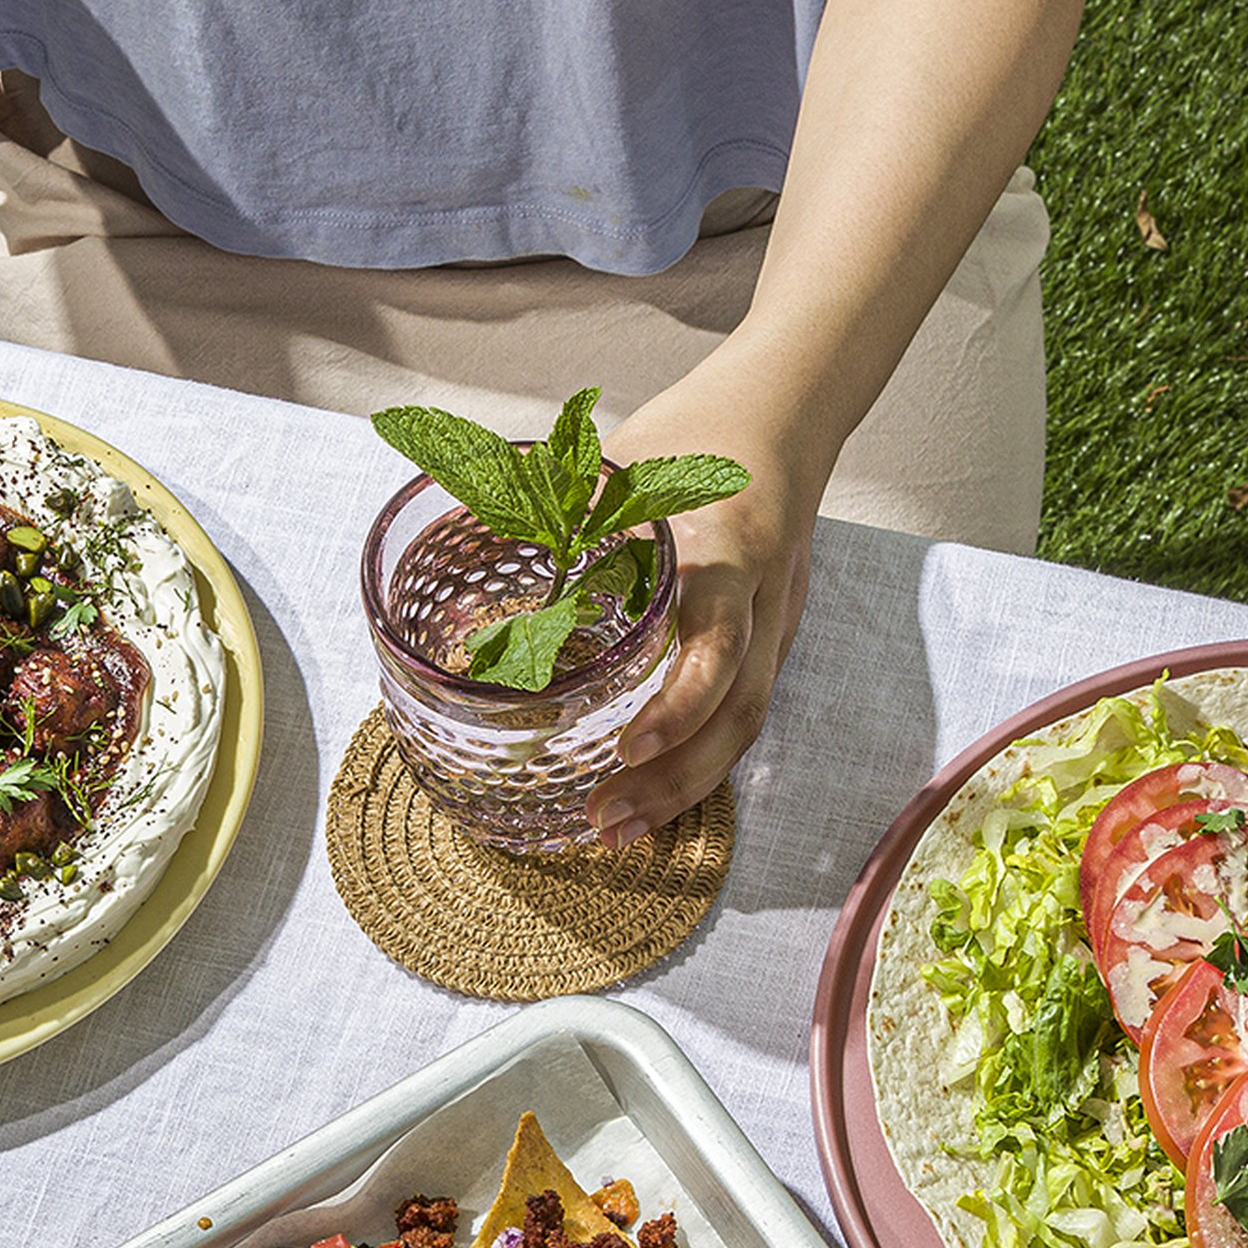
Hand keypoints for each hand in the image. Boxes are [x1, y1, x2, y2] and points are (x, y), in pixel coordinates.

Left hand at [589, 360, 828, 843]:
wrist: (784, 413)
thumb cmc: (697, 433)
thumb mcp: (626, 460)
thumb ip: (559, 501)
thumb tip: (462, 518)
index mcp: (728, 551)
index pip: (721, 644)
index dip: (680, 705)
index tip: (628, 748)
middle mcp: (761, 603)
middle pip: (738, 714)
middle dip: (674, 780)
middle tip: (603, 820)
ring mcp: (772, 630)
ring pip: (743, 729)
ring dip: (681, 791)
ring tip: (615, 834)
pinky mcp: (766, 648)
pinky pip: (737, 718)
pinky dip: (692, 765)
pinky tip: (645, 801)